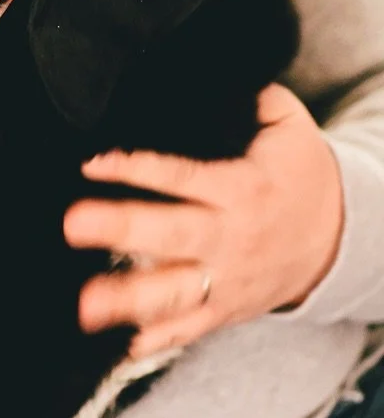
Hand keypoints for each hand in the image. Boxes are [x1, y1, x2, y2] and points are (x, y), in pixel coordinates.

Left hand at [64, 83, 344, 358]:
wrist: (344, 238)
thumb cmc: (303, 174)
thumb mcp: (288, 127)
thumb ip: (249, 97)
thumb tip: (211, 70)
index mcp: (242, 189)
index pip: (182, 177)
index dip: (137, 169)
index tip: (92, 163)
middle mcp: (233, 238)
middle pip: (171, 235)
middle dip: (122, 229)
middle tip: (72, 224)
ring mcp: (230, 279)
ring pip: (176, 292)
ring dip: (129, 300)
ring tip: (85, 306)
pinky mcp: (228, 309)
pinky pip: (192, 328)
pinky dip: (159, 340)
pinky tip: (122, 347)